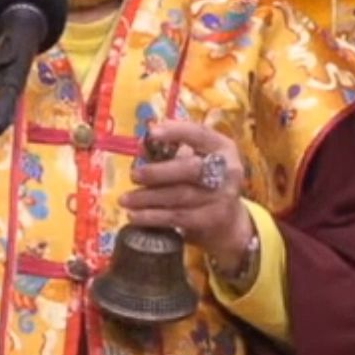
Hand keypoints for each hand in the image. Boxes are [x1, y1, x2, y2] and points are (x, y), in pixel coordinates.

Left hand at [121, 119, 255, 275]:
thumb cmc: (203, 183)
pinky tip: (134, 216)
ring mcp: (222, 197)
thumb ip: (170, 152)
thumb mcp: (193, 161)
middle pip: (190, 168)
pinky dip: (153, 217)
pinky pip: (178, 217)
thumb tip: (141, 145)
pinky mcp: (212, 219)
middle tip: (133, 175)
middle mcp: (228, 170)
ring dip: (148, 198)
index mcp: (223, 147)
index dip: (176, 131)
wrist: (227, 222)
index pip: (200, 134)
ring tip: (125, 200)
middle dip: (158, 172)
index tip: (151, 133)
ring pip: (180, 195)